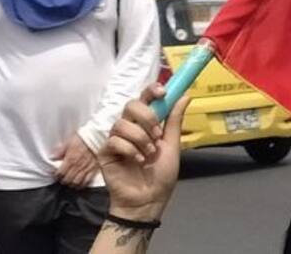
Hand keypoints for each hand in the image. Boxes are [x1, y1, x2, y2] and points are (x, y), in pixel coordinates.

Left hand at [54, 133, 98, 188]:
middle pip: (67, 180)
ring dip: (72, 184)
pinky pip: (87, 181)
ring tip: (71, 182)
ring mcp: (86, 168)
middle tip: (63, 178)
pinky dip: (82, 184)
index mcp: (70, 159)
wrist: (98, 136)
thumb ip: (60, 151)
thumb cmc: (84, 138)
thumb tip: (52, 157)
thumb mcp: (69, 141)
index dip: (56, 175)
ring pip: (76, 183)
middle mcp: (77, 166)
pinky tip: (80, 183)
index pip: (59, 173)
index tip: (57, 174)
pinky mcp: (94, 169)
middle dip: (63, 180)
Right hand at [96, 84, 188, 222]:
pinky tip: (137, 161)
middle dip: (146, 117)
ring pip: (122, 123)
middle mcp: (130, 128)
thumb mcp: (172, 145)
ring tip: (149, 154)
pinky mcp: (105, 153)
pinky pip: (114, 141)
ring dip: (140, 138)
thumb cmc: (161, 174)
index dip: (151, 90)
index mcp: (146, 123)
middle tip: (157, 134)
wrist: (148, 199)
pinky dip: (129, 150)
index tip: (163, 92)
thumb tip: (185, 95)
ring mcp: (116, 140)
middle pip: (130, 105)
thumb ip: (174, 120)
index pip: (145, 98)